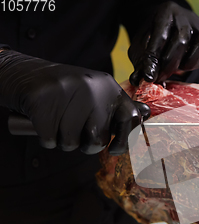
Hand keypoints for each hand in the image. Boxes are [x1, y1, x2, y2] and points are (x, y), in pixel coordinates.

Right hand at [0, 50, 150, 154]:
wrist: (27, 74)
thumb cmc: (69, 93)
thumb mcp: (98, 93)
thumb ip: (119, 106)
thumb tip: (147, 113)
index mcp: (110, 88)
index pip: (131, 118)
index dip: (125, 140)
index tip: (114, 149)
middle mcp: (93, 88)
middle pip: (97, 140)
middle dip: (85, 145)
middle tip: (76, 132)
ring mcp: (68, 92)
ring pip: (71, 143)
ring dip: (63, 141)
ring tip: (59, 123)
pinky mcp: (44, 101)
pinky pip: (50, 140)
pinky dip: (46, 138)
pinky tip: (45, 122)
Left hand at [128, 1, 198, 85]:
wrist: (168, 24)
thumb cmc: (153, 37)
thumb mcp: (141, 47)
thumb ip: (142, 62)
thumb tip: (143, 79)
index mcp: (165, 13)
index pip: (160, 38)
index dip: (154, 61)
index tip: (150, 78)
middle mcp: (186, 16)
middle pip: (182, 42)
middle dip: (170, 65)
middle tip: (162, 77)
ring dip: (190, 63)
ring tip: (179, 67)